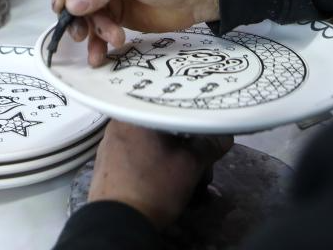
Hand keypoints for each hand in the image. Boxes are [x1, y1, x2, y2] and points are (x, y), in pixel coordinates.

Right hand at [50, 0, 219, 65]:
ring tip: (112, 38)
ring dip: (92, 30)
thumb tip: (72, 3)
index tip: (63, 3)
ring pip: (83, 14)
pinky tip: (101, 55)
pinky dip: (97, 43)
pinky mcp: (116, 15)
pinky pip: (97, 29)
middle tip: (81, 30)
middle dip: (74, 12)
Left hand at [89, 121, 232, 228]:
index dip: (195, 125)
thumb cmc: (154, 186)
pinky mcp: (108, 164)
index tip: (208, 139)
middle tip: (203, 171)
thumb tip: (225, 136)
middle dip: (188, 151)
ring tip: (191, 184)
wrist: (117, 223)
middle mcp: (118, 123)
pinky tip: (169, 184)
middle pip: (164, 130)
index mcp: (136, 114)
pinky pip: (138, 157)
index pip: (173, 109)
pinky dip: (156, 167)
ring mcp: (110, 144)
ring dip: (175, 161)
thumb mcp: (190, 165)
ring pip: (153, 145)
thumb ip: (210, 145)